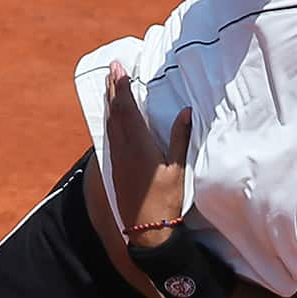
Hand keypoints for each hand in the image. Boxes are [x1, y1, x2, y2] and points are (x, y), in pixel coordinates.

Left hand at [105, 61, 191, 246]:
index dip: (121, 87)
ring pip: (110, 123)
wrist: (146, 229)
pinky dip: (111, 119)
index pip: (127, 109)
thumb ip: (180, 138)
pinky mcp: (116, 167)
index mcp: (139, 145)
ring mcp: (117, 158)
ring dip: (110, 102)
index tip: (118, 68)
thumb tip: (186, 111)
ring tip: (110, 86)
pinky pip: (110, 135)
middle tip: (112, 68)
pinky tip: (112, 117)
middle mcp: (124, 149)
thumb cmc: (166, 200)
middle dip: (113, 89)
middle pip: (115, 112)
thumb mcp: (178, 169)